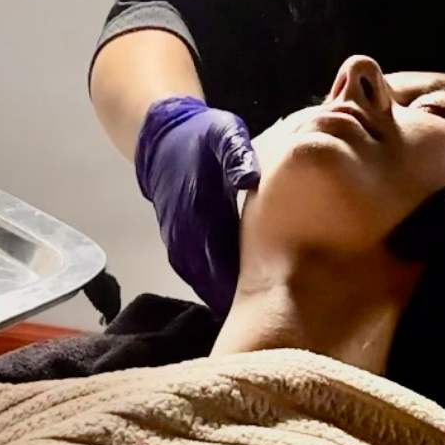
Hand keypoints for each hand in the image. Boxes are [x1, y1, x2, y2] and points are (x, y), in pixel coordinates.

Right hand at [134, 95, 259, 315]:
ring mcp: (179, 244)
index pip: (222, 259)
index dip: (250, 283)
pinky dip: (219, 285)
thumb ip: (237, 153)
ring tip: (268, 308)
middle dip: (245, 298)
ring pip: (205, 282)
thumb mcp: (224, 133)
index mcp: (199, 210)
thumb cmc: (203, 137)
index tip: (279, 298)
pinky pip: (199, 275)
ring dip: (231, 296)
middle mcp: (185, 236)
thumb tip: (251, 179)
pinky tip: (247, 292)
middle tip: (281, 312)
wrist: (164, 141)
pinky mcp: (179, 246)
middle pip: (214, 281)